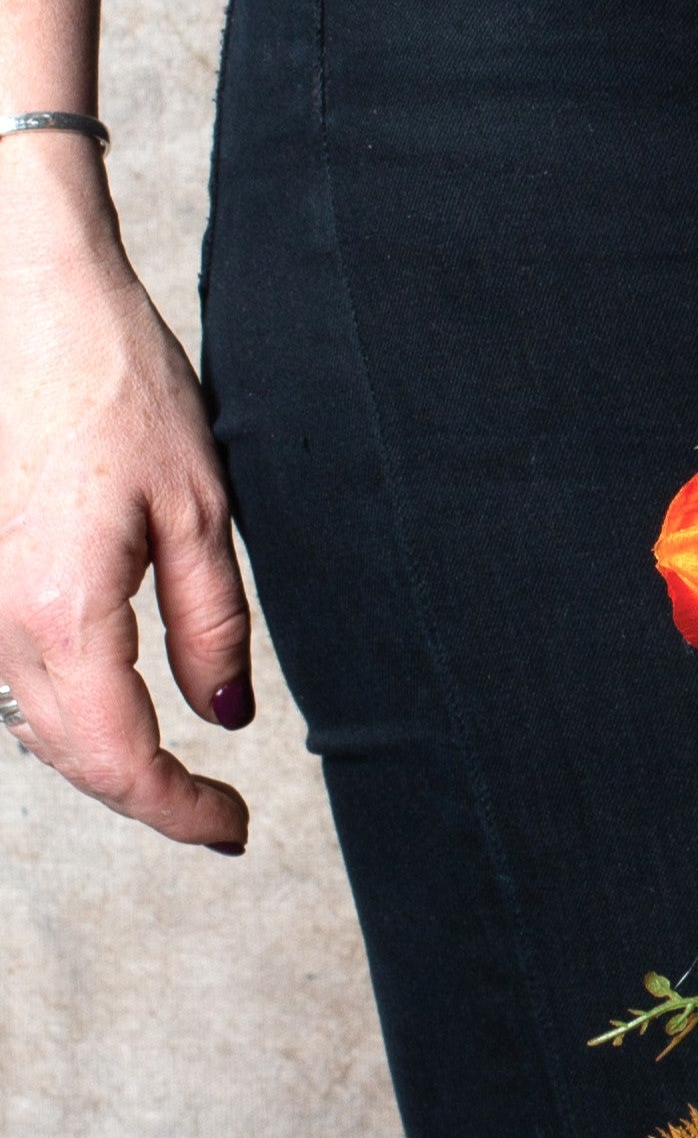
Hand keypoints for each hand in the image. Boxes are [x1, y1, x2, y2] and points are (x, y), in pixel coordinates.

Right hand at [0, 153, 252, 849]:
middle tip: (220, 819)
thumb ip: (210, 623)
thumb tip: (227, 716)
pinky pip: (15, 674)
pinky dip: (67, 711)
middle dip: (146, 797)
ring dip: (103, 759)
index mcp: (60, 612)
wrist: (27, 305)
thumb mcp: (200, 509)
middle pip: (69, 753)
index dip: (178, 811)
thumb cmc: (118, 388)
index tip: (234, 832)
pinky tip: (118, 710)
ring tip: (180, 778)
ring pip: (33, 721)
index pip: (116, 757)